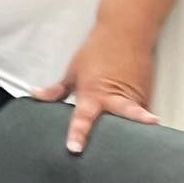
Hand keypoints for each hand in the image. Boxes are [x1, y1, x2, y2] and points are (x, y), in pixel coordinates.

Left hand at [35, 26, 157, 154]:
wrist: (126, 31)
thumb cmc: (98, 50)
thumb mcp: (73, 71)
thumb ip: (56, 90)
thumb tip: (36, 95)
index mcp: (93, 93)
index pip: (82, 118)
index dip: (77, 134)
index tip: (74, 149)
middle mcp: (115, 97)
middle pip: (126, 117)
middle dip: (131, 128)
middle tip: (129, 148)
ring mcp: (135, 96)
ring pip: (137, 120)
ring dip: (137, 132)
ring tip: (139, 151)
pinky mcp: (147, 94)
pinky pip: (143, 113)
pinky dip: (141, 122)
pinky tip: (142, 134)